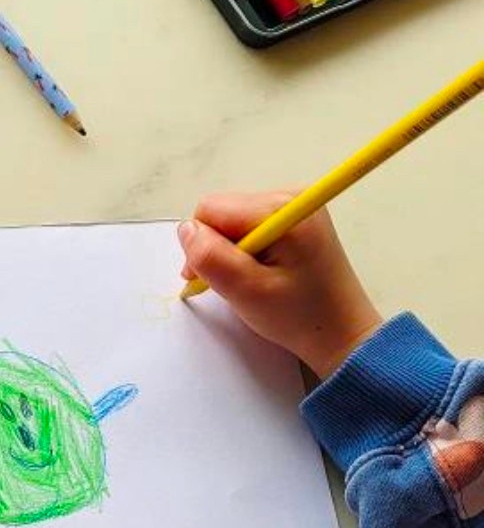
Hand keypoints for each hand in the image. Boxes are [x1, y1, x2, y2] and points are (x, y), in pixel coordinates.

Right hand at [178, 191, 382, 378]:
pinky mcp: (296, 218)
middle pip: (222, 211)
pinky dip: (246, 250)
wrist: (341, 331)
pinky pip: (250, 225)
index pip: (211, 210)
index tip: (211, 279)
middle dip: (216, 248)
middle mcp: (290, 196)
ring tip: (250, 281)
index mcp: (280, 209)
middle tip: (232, 284)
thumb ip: (210, 257)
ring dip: (231, 251)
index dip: (201, 246)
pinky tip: (261, 272)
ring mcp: (295, 205)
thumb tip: (186, 230)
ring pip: (232, 220)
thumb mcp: (246, 291)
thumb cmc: (298, 316)